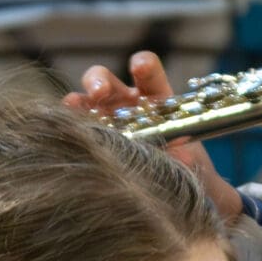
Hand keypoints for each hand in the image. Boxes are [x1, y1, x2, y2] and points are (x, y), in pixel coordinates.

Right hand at [65, 50, 244, 219]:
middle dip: (99, 81)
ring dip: (77, 102)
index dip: (143, 65)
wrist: (181, 194)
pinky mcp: (93, 138)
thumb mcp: (194, 164)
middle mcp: (127, 103)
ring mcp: (105, 119)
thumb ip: (189, 160)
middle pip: (105, 80)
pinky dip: (70, 128)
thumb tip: (183, 159)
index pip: (149, 71)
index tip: (139, 68)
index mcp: (156, 98)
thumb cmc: (189, 170)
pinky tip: (67, 133)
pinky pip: (77, 129)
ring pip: (83, 101)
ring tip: (74, 109)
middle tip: (99, 93)